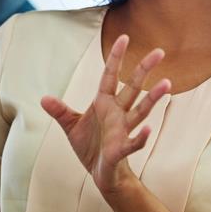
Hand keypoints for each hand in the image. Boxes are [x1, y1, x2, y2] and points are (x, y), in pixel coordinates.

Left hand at [40, 35, 170, 194]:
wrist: (100, 174)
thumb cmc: (89, 146)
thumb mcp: (70, 126)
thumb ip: (60, 111)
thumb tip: (43, 99)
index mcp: (104, 103)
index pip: (111, 76)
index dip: (116, 58)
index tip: (124, 38)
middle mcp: (117, 113)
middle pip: (133, 87)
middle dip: (144, 70)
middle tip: (159, 52)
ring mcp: (122, 130)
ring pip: (141, 110)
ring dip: (153, 98)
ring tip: (167, 83)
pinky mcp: (121, 149)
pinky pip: (134, 142)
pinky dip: (141, 137)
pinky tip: (148, 130)